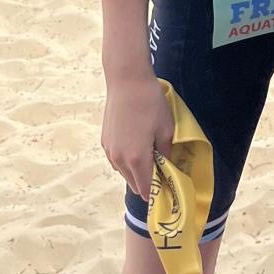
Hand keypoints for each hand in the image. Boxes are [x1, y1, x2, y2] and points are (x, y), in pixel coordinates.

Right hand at [101, 72, 174, 202]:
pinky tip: (137, 146)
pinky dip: (127, 161)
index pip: (145, 189)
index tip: (168, 187)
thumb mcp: (166, 128)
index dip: (157, 192)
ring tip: (150, 156)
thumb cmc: (150, 103)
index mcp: (136, 159)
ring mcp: (109, 151)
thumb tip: (166, 165)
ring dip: (136, 172)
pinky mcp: (104, 141)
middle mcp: (119, 160)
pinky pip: (117, 160)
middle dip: (147, 183)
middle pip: (133, 183)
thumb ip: (166, 152)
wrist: (127, 81)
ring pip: (124, 173)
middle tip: (162, 171)